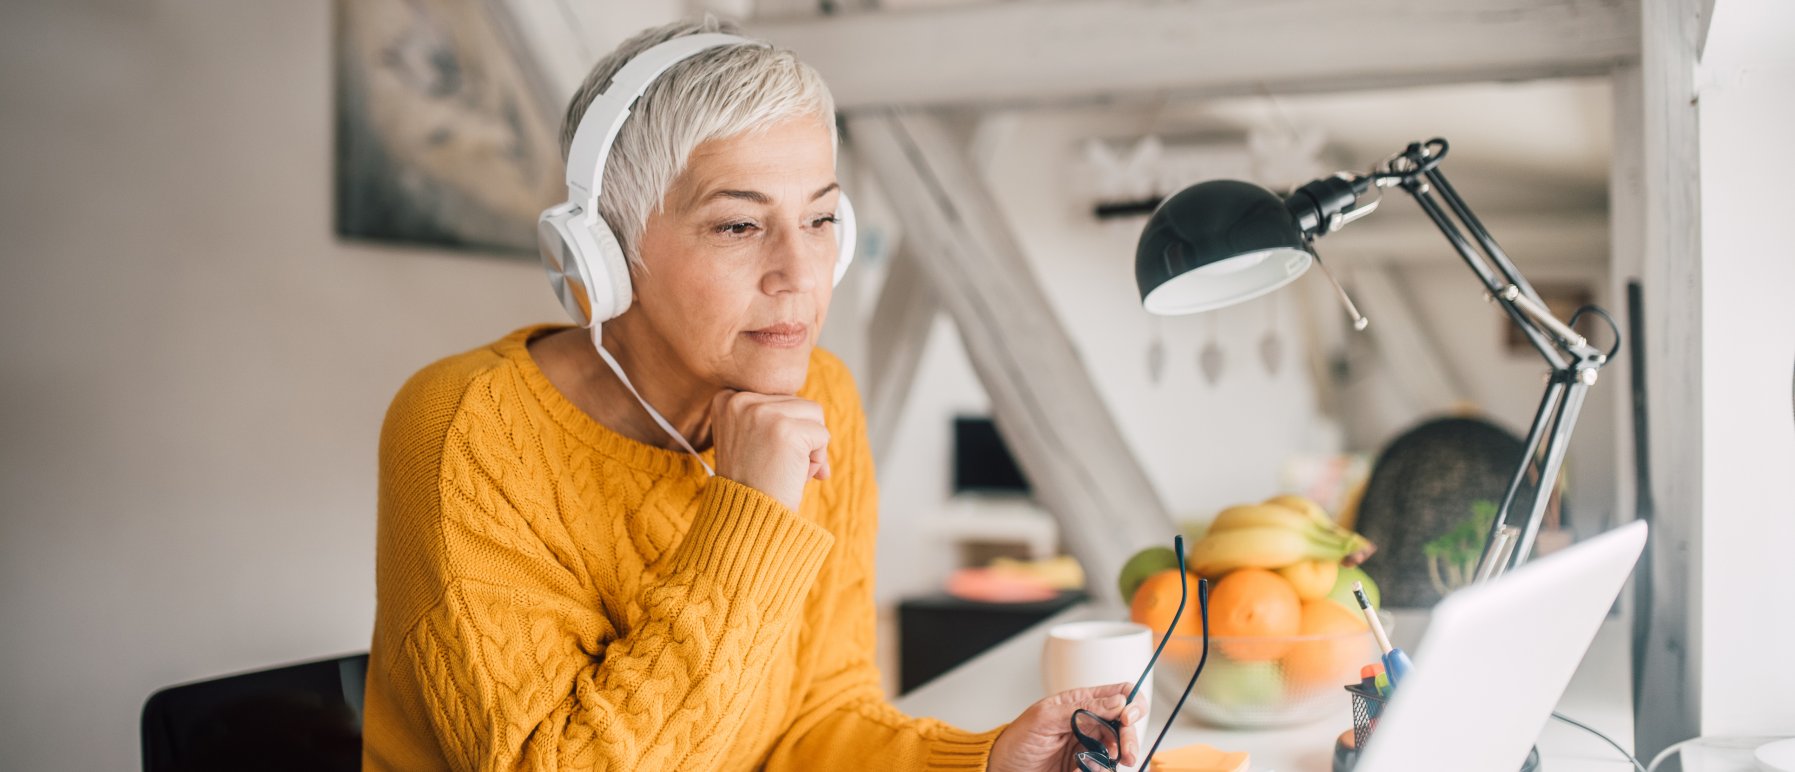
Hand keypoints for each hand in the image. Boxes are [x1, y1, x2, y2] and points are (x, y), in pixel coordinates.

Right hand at [710, 389, 830, 511]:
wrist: (745, 519)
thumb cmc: (751, 484)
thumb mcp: (748, 439)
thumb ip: (771, 416)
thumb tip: (815, 410)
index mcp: (727, 399)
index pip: (779, 397)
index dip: (786, 428)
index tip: (771, 455)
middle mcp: (740, 400)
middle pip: (798, 403)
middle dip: (802, 437)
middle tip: (782, 467)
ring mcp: (762, 412)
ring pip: (815, 414)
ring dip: (812, 446)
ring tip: (789, 470)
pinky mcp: (786, 429)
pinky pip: (823, 435)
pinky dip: (818, 460)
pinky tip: (797, 476)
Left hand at [987, 683, 1144, 771]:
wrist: (1004, 770)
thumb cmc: (1017, 740)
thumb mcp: (1045, 718)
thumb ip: (1082, 708)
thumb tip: (1117, 700)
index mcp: (1081, 703)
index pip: (1119, 695)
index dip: (1131, 703)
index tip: (1126, 718)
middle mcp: (1090, 723)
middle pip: (1125, 726)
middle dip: (1129, 740)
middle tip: (1125, 755)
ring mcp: (1089, 746)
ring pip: (1118, 751)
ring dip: (1111, 761)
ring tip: (1090, 767)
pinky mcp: (1086, 768)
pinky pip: (1103, 769)